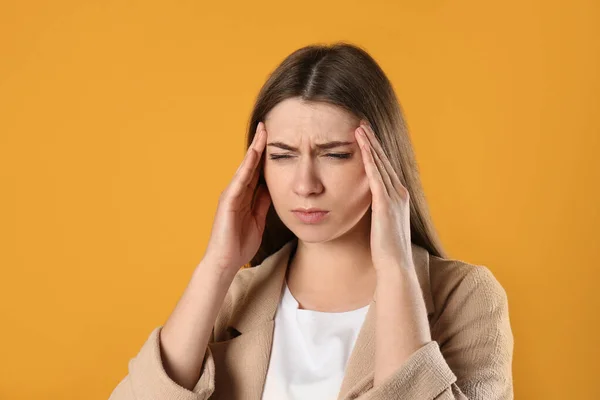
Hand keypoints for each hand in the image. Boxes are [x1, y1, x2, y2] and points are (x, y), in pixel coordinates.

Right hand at [202, 122, 271, 275]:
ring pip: (245, 168)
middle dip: (259, 145)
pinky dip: (246, 167)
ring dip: (254, 150)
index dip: (265, 154)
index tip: (274, 138)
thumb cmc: (240, 243)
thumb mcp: (258, 219)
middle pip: (250, 164)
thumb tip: (272, 188)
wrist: (225, 262)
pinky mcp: (228, 202)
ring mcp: (231, 195)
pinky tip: (253, 155)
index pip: (256, 170)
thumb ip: (263, 203)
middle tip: (268, 125)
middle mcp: (236, 192)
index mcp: (244, 196)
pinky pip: (239, 181)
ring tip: (263, 133)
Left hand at [355, 120, 413, 272]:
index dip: (375, 149)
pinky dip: (369, 160)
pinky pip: (376, 177)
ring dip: (370, 145)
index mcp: (398, 196)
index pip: (385, 167)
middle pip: (383, 160)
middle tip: (361, 122)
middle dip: (372, 140)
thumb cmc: (386, 249)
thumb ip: (378, 210)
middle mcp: (399, 193)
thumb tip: (368, 204)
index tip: (365, 134)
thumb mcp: (382, 223)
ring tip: (359, 127)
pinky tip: (362, 147)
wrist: (395, 266)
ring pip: (380, 164)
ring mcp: (394, 198)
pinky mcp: (385, 205)